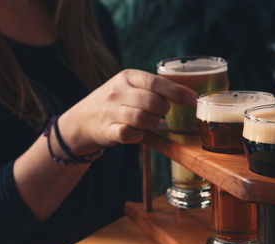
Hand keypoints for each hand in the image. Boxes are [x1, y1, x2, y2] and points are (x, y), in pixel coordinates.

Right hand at [58, 69, 196, 153]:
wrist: (81, 120)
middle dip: (163, 110)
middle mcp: (117, 91)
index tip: (193, 100)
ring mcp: (110, 111)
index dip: (177, 92)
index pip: (156, 82)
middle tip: (161, 112)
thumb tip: (187, 95)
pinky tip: (137, 133)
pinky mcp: (106, 130)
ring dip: (152, 123)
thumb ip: (152, 88)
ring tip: (150, 122)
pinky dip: (139, 136)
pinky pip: (131, 134)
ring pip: (143, 118)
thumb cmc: (115, 102)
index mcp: (127, 77)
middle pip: (153, 102)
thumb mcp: (129, 87)